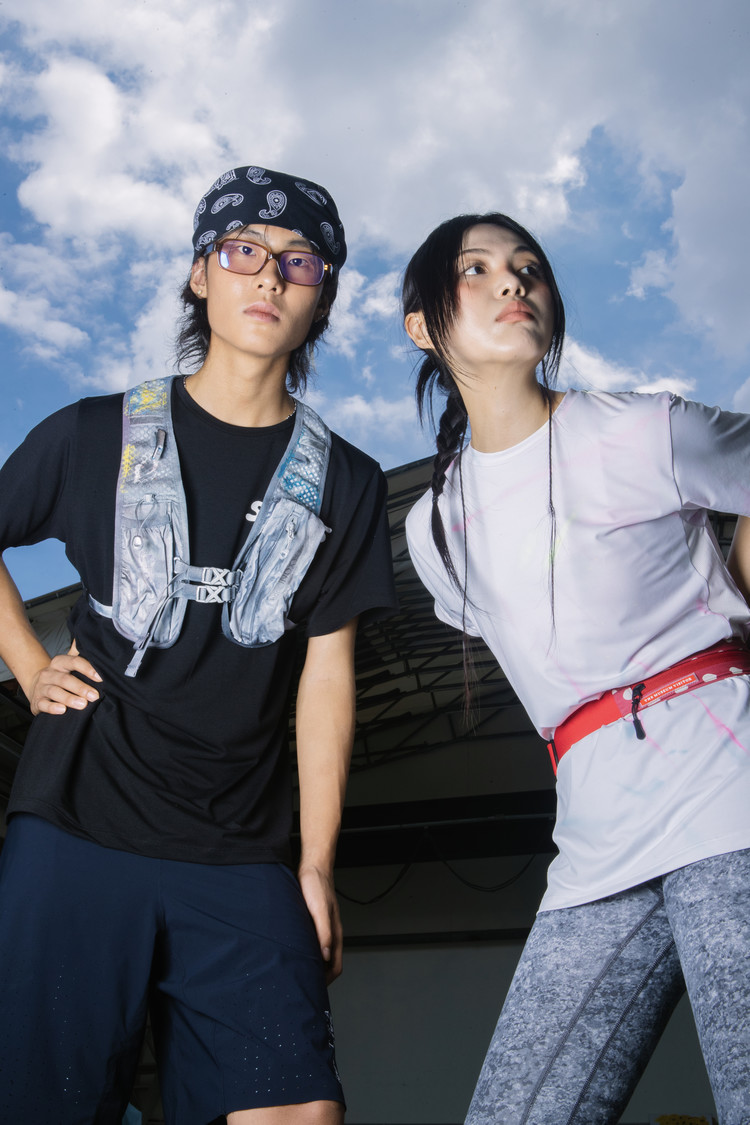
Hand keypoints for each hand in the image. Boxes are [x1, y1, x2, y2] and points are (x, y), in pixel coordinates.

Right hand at [27, 642, 101, 715]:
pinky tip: (62, 710)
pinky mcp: (37, 702)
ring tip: (83, 704)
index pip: (74, 662)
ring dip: (69, 698)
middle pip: (65, 679)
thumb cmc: (60, 676)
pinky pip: (43, 704)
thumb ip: (80, 654)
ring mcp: (42, 687)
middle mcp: (49, 673)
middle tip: (94, 696)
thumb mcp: (68, 664)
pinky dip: (52, 708)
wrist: (37, 687)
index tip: (101, 678)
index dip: (87, 669)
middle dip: (81, 687)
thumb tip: (93, 639)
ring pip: (54, 692)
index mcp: (59, 662)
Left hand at [298, 863, 342, 983]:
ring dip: (309, 965)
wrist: (312, 866)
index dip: (326, 981)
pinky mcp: (311, 922)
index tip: (313, 990)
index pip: (335, 966)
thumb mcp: (319, 909)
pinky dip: (304, 952)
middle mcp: (329, 934)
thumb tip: (325, 955)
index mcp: (335, 933)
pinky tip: (291, 953)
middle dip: (316, 978)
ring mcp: (321, 928)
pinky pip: (310, 943)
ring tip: (294, 973)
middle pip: (326, 964)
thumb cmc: (316, 885)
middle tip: (300, 986)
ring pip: (318, 954)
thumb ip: (324, 931)